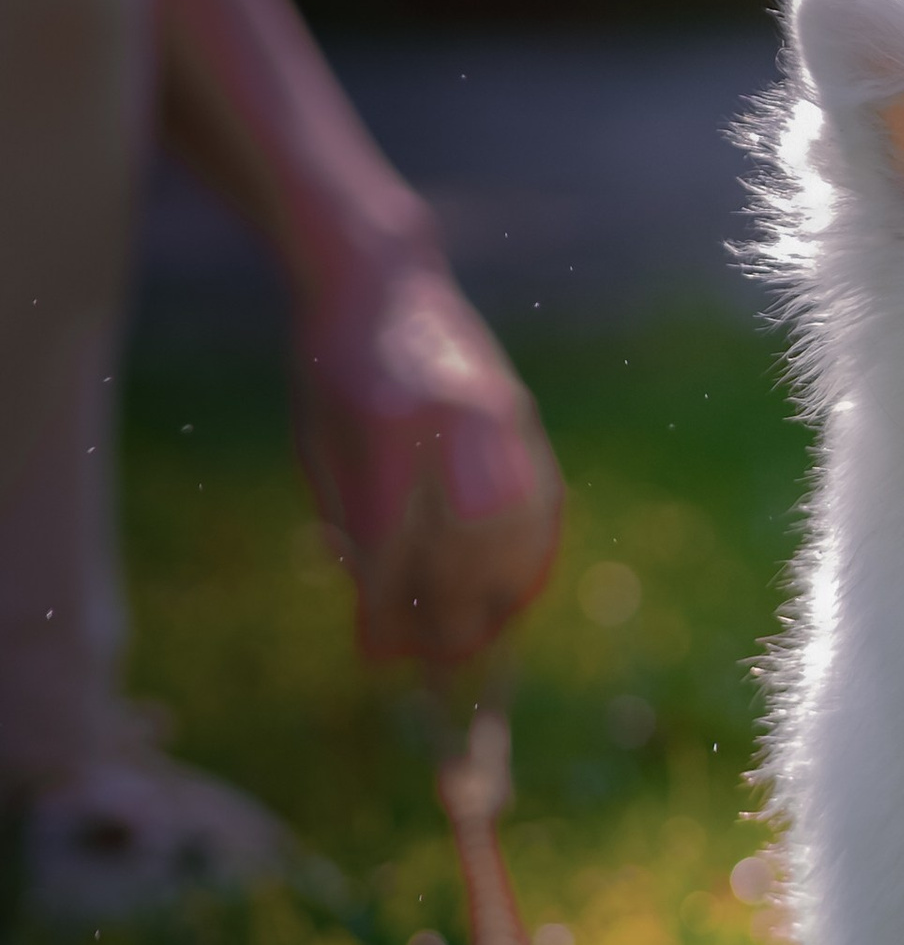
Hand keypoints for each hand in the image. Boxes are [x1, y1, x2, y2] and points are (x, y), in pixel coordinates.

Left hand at [292, 261, 561, 664]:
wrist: (379, 279)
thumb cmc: (331, 368)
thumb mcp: (320, 447)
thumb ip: (355, 530)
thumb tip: (385, 623)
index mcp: (388, 424)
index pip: (396, 544)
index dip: (385, 608)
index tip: (374, 652)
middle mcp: (458, 421)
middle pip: (465, 550)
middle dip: (446, 618)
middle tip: (427, 664)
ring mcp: (502, 418)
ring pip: (514, 537)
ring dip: (496, 599)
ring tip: (471, 639)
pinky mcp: (523, 419)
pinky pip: (541, 508)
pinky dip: (527, 559)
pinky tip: (507, 592)